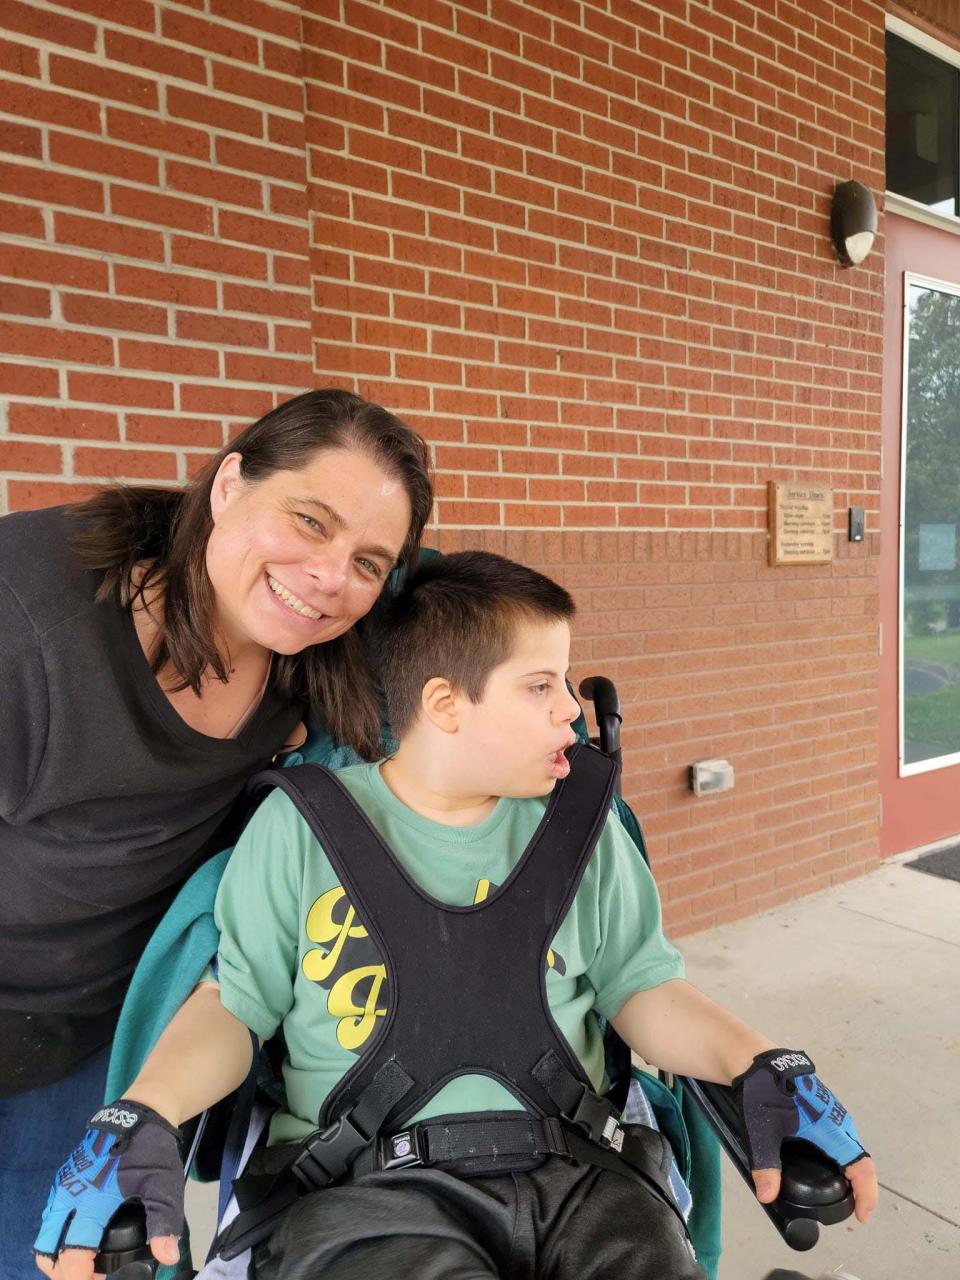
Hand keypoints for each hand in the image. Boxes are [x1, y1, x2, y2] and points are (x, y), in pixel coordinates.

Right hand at [33, 1099, 182, 1278]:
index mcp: (90, 1202)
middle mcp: (68, 1197)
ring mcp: (63, 1187)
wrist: (140, 1112)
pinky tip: (85, 1239)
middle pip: (48, 1253)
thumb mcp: (163, 1185)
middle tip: (93, 1275)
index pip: (71, 1258)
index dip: (81, 1279)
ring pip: (46, 1237)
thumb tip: (168, 1258)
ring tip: (90, 1261)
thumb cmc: (151, 1150)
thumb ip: (164, 1222)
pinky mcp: (64, 1180)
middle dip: (65, 1272)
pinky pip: (51, 1218)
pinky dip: (60, 1237)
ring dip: (60, 1256)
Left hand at [734, 1049, 878, 1223]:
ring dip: (851, 1167)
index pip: (860, 1166)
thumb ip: (766, 1165)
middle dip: (860, 1185)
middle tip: (850, 1207)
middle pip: (859, 1157)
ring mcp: (831, 1109)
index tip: (862, 1215)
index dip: (866, 1193)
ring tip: (840, 1187)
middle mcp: (837, 1118)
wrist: (755, 1058)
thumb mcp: (762, 1131)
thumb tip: (767, 1196)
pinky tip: (827, 1160)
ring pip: (851, 1143)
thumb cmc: (763, 1091)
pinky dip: (842, 1152)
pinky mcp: (823, 1104)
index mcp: (830, 1127)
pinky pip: (841, 1133)